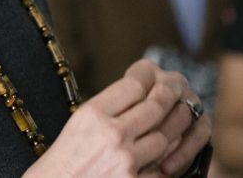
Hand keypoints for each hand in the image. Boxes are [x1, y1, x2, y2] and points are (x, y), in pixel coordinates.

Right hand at [25, 59, 210, 177]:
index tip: (154, 76)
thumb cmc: (66, 158)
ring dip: (169, 132)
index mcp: (94, 114)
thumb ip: (109, 106)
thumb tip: (140, 90)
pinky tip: (163, 156)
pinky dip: (164, 162)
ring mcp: (126, 160)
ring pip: (164, 137)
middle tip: (175, 94)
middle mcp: (111, 134)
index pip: (135, 85)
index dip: (149, 78)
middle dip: (169, 99)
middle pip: (156, 107)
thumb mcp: (80, 122)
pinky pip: (161, 168)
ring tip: (172, 125)